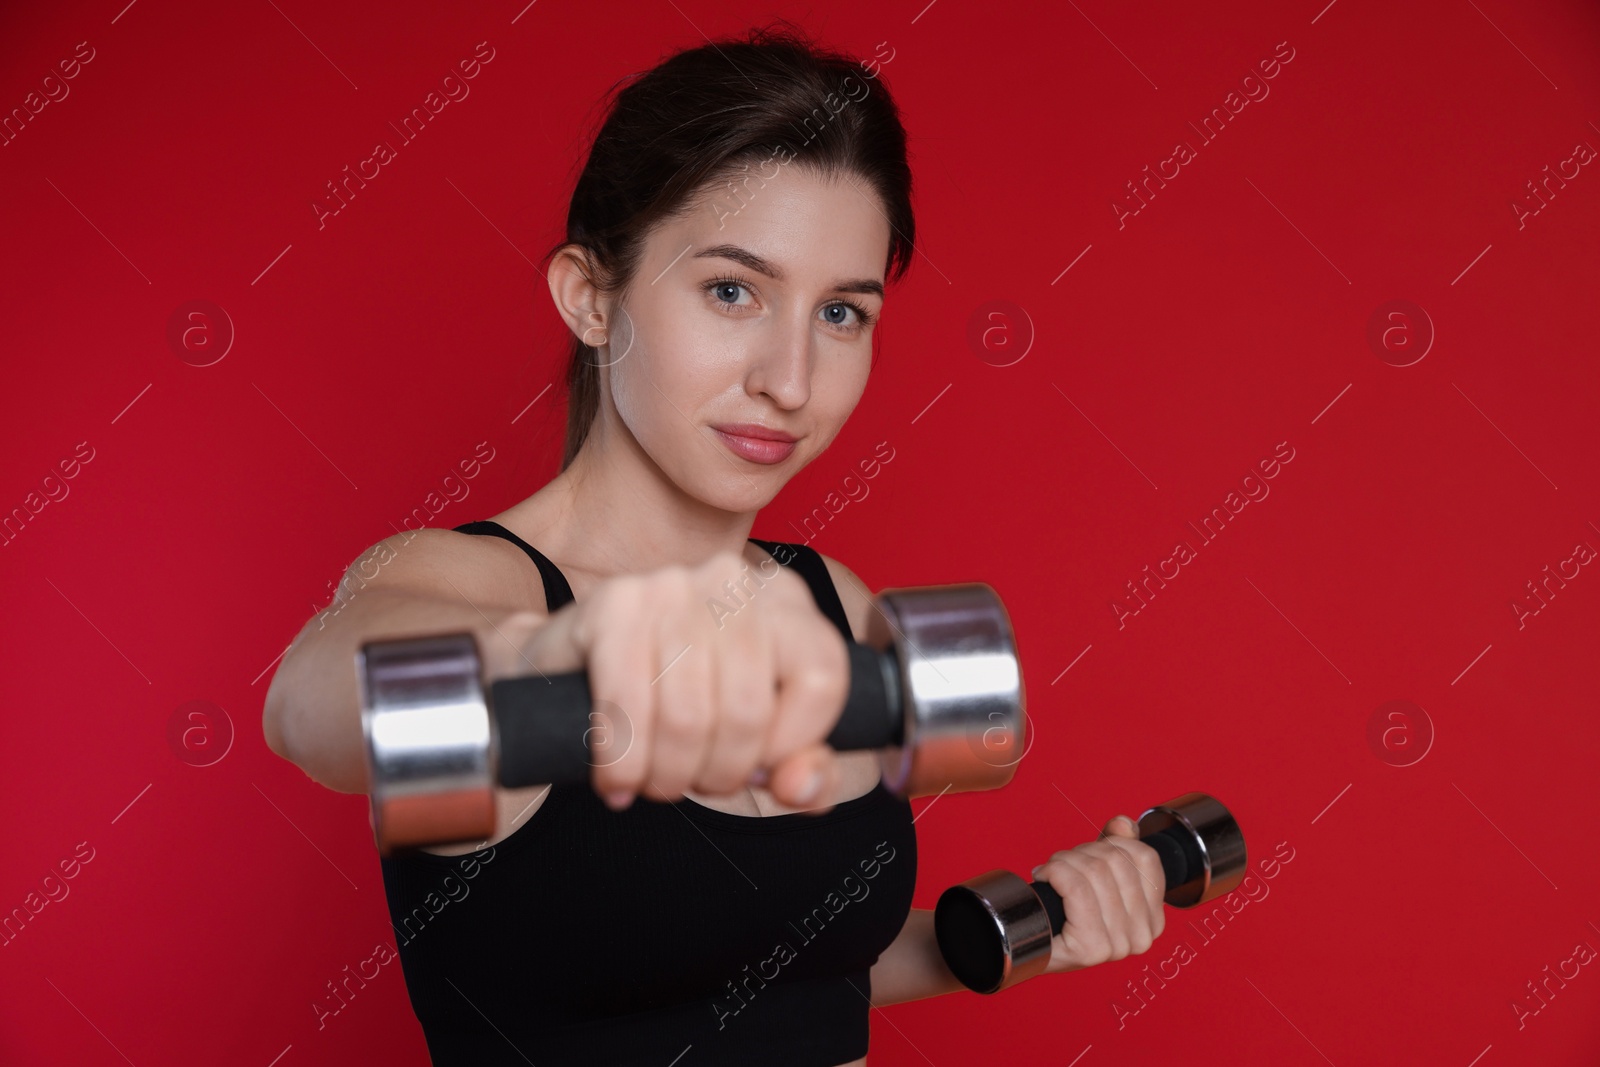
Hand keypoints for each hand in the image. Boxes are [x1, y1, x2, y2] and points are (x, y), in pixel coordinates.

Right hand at [515, 549, 849, 812]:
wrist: (572, 671)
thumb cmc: (677, 702)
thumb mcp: (756, 739)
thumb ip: (804, 771)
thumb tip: (802, 787)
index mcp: (786, 601)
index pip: (823, 676)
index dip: (793, 743)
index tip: (760, 767)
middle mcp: (733, 580)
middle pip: (750, 709)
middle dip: (719, 773)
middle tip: (693, 783)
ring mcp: (671, 585)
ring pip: (689, 716)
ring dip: (667, 776)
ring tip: (654, 782)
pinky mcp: (613, 604)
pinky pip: (629, 707)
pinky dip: (623, 763)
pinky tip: (616, 779)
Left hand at [1030, 814, 1166, 974]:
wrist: (1029, 945)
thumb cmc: (1064, 915)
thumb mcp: (1097, 875)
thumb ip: (1117, 846)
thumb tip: (1123, 824)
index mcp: (1152, 918)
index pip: (1145, 857)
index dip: (1112, 843)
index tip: (1091, 853)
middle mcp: (1142, 935)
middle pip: (1116, 862)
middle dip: (1081, 853)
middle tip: (1063, 865)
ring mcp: (1120, 945)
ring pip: (1094, 872)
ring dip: (1064, 862)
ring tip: (1053, 873)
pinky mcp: (1093, 948)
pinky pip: (1077, 888)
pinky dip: (1055, 873)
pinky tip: (1045, 878)